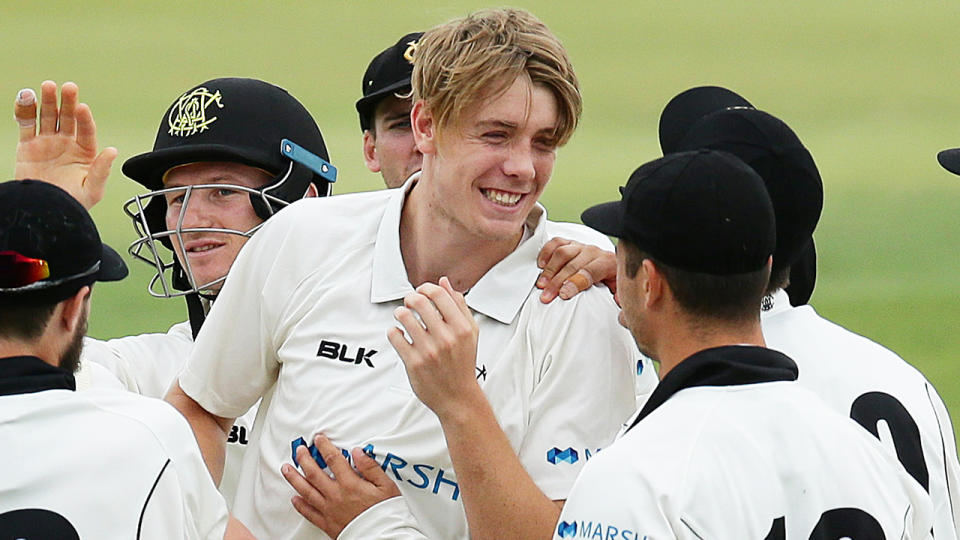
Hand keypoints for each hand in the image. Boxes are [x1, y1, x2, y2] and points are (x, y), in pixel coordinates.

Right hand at [14, 81, 117, 208]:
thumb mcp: (91, 190)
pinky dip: (25, 111)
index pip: (87, 131)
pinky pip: (26, 124)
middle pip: (68, 118)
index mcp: (85, 152)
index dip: (85, 119)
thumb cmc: (71, 204)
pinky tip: (27, 97)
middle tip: (69, 87)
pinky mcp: (28, 145)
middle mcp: (67, 144)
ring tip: (48, 86)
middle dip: (68, 102)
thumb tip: (113, 151)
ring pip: (48, 117)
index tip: (82, 108)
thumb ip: (101, 170)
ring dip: (48, 101)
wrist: (44, 212)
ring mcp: (47, 142)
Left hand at [281, 434, 399, 537]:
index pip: (333, 459)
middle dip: (304, 459)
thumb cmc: (386, 513)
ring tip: (287, 468)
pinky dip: (300, 505)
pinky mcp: (327, 524)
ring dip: (294, 478)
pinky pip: (309, 513)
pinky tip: (294, 498)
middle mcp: (336, 495)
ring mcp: (329, 510)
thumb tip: (358, 452)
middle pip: (314, 473)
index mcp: (350, 484)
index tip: (319, 439)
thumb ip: (370, 467)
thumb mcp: (386, 486)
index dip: (325, 447)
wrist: (383, 537)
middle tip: (299, 450)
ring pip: (306, 491)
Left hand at [387, 276, 480, 418]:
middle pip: (419, 302)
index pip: (439, 294)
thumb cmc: (462, 363)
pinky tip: (400, 335)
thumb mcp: (469, 333)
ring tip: (403, 317)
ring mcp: (429, 351)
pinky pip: (395, 336)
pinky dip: (394, 332)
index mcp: (462, 328)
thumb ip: (459, 306)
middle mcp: (446, 338)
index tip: (422, 292)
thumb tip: (445, 282)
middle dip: (410, 298)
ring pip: (404, 316)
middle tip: (409, 303)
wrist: (458, 397)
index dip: (426, 288)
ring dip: (400, 313)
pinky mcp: (413, 363)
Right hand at [536, 237, 616, 302]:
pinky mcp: (570, 243)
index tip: (563, 294)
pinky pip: (556, 242)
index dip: (575, 283)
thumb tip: (619, 301)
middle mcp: (593, 252)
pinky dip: (546, 252)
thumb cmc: (612, 279)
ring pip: (562, 252)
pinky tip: (541, 265)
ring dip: (549, 270)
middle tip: (546, 295)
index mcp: (608, 263)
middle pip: (572, 264)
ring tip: (541, 284)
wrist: (612, 264)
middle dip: (557, 282)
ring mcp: (580, 247)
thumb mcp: (620, 290)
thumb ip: (621, 297)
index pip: (590, 271)